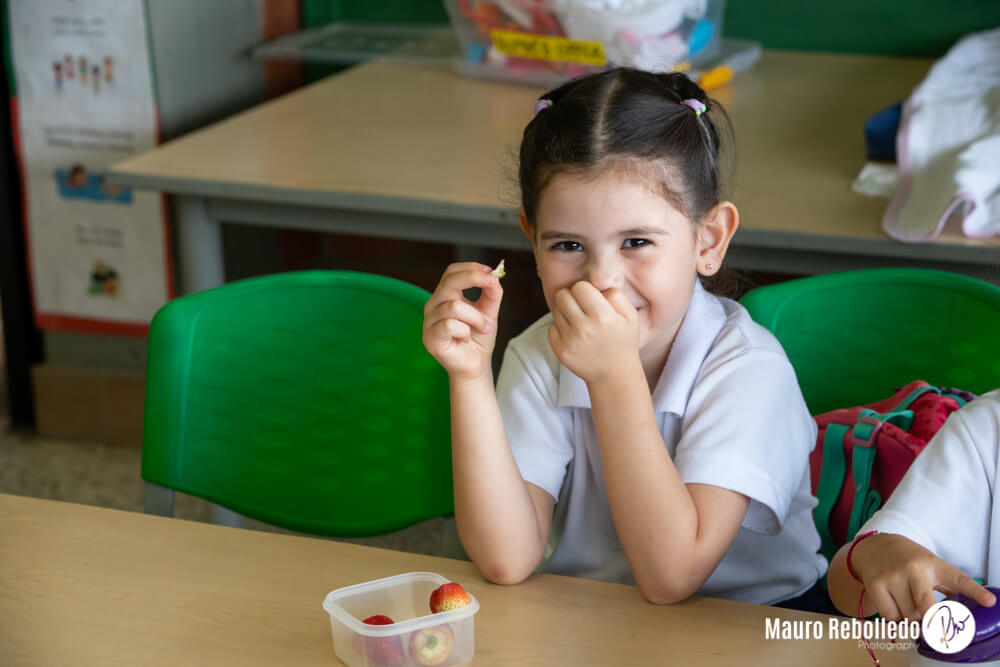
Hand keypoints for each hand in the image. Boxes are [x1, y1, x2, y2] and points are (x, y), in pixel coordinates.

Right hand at [423, 262, 502, 379]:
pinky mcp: (430, 337)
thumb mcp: (489, 312)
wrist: (475, 364)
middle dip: (473, 279)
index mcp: (445, 295)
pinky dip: (465, 332)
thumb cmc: (478, 338)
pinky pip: (450, 325)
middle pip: (449, 281)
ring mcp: (429, 321)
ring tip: (483, 328)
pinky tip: (466, 339)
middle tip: (492, 285)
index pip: (452, 272)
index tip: (491, 272)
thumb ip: (492, 294)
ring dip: (476, 317)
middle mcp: (434, 304)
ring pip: (455, 306)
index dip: (471, 268)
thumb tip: (494, 277)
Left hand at [547, 281, 638, 384]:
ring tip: (579, 322)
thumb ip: (616, 295)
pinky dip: (560, 328)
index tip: (590, 298)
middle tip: (581, 307)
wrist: (614, 375)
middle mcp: (584, 328)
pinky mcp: (560, 351)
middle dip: (571, 298)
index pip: (580, 287)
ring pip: (556, 311)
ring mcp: (570, 341)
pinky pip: (551, 327)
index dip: (585, 290)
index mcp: (602, 317)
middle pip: (562, 295)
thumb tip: (597, 286)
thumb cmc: (623, 342)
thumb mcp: (630, 316)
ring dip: (566, 313)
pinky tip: (574, 335)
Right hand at [851, 533, 995, 620]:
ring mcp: (893, 577)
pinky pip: (890, 616)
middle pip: (927, 607)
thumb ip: (948, 586)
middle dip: (932, 622)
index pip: (957, 579)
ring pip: (908, 615)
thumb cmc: (908, 560)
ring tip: (907, 603)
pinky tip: (893, 603)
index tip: (989, 601)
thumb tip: (963, 613)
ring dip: (911, 617)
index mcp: (934, 564)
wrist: (875, 546)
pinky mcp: (875, 585)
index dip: (975, 591)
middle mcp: (914, 569)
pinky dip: (894, 616)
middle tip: (935, 629)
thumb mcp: (930, 565)